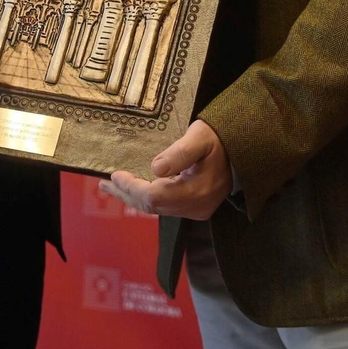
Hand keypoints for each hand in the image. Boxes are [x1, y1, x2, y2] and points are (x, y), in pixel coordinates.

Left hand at [104, 119, 232, 220]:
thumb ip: (179, 153)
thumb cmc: (219, 139)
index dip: (132, 187)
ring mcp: (197, 210)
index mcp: (195, 191)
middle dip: (127, 194)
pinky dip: (147, 198)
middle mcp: (195, 207)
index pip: (154, 196)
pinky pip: (165, 207)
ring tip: (113, 187)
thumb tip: (154, 168)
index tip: (115, 174)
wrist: (242, 149)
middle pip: (152, 206)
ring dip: (134, 197)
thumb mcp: (199, 138)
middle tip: (104, 184)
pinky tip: (135, 191)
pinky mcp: (197, 208)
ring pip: (157, 209)